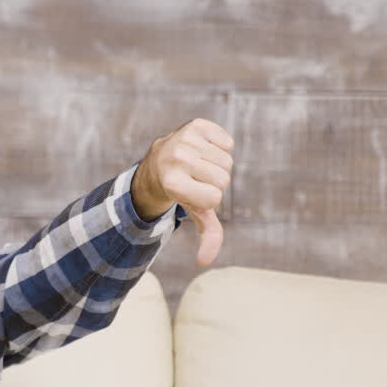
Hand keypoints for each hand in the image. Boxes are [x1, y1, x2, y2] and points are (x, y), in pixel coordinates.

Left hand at [136, 118, 234, 266]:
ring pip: (227, 160)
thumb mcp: (192, 212)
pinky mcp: (195, 125)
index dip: (210, 198)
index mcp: (172, 182)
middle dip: (215, 182)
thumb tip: (204, 262)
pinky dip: (221, 147)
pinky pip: (227, 141)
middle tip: (195, 178)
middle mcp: (176, 158)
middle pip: (223, 178)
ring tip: (198, 164)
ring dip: (217, 164)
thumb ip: (206, 235)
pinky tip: (203, 149)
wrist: (159, 163)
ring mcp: (184, 139)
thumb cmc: (180, 190)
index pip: (214, 197)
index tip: (193, 192)